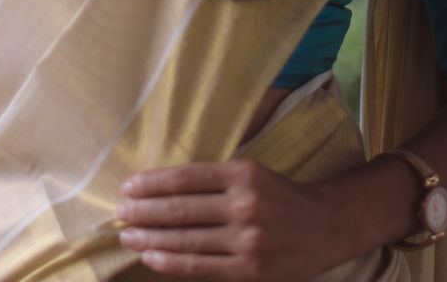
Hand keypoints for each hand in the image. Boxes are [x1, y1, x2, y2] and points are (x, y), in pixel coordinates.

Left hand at [116, 159, 350, 280]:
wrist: (327, 226)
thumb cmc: (281, 197)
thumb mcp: (253, 174)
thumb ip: (216, 180)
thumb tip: (164, 189)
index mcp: (244, 174)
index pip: (187, 177)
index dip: (154, 182)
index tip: (128, 186)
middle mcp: (245, 205)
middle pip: (182, 209)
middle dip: (144, 211)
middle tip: (119, 211)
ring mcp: (248, 241)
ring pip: (187, 240)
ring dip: (150, 237)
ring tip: (127, 235)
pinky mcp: (250, 271)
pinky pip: (201, 268)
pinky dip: (171, 262)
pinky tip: (150, 257)